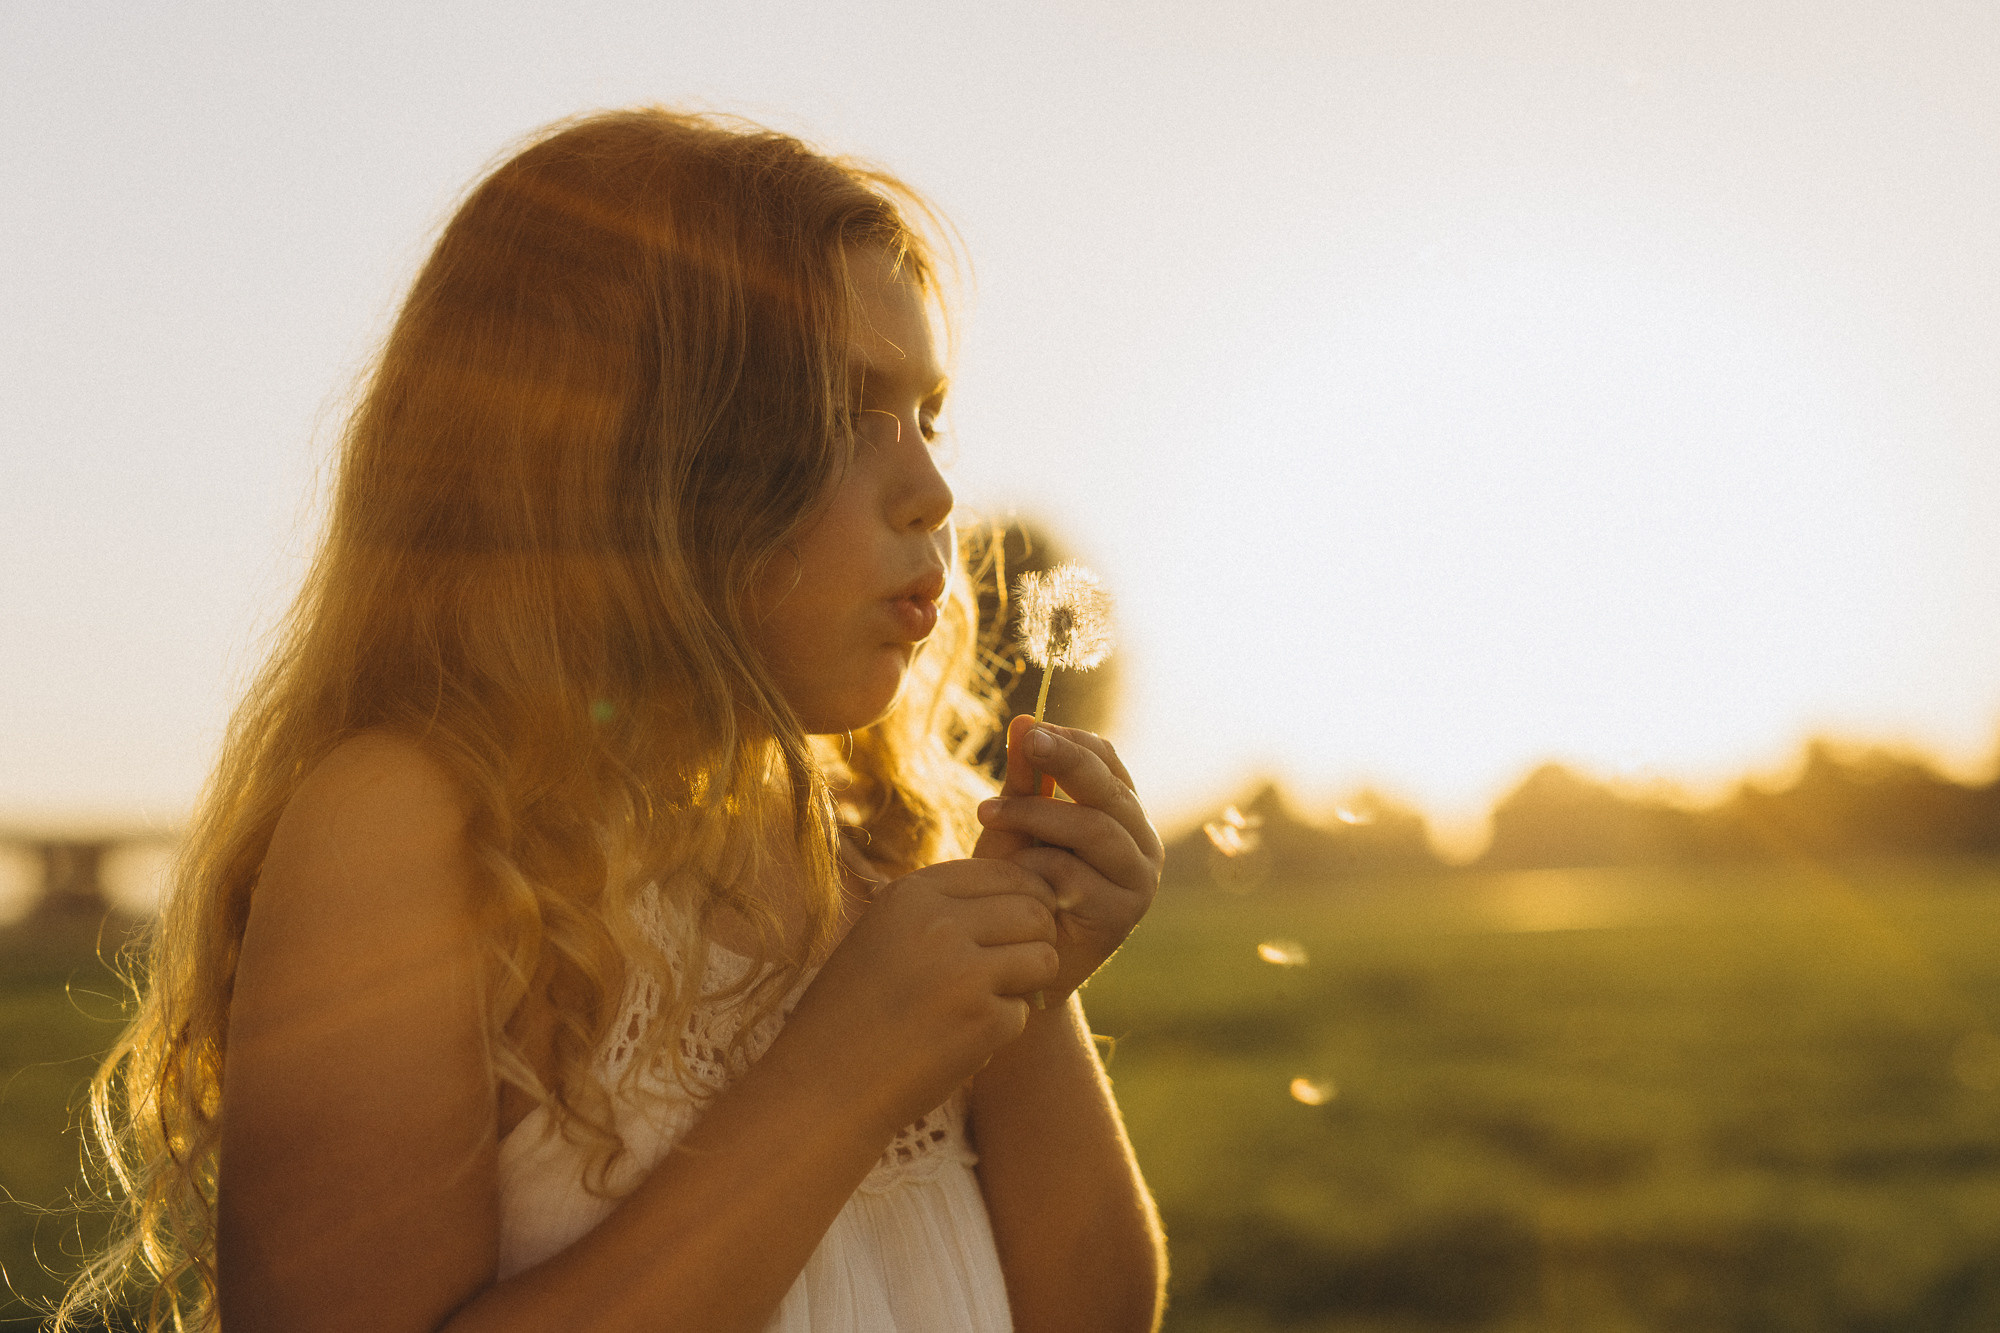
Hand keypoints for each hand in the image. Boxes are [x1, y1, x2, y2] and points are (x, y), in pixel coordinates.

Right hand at [781, 856, 1061, 1138]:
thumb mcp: (884, 935)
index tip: (1016, 928)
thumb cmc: (853, 1011)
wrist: (821, 1087)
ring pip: (1044, 957)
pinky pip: (1024, 1012)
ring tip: (989, 1000)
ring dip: (1029, 982)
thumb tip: (1029, 894)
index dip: (1024, 899)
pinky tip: (960, 1040)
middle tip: (1011, 970)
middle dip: (1034, 940)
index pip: (1004, 873)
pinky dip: (1001, 1029)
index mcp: (912, 894)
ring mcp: (963, 971)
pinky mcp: (982, 1021)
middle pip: (1034, 910)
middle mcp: (939, 923)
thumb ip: (942, 910)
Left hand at [973, 714, 1162, 1000]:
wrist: (1010, 966)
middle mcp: (1142, 844)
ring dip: (1038, 814)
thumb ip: (1025, 780)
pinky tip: (1009, 876)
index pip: (1108, 761)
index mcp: (1122, 813)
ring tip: (986, 813)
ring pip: (1095, 829)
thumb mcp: (1016, 825)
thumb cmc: (1012, 888)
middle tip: (1028, 743)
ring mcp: (1139, 881)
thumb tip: (1025, 719)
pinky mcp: (1122, 915)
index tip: (1031, 730)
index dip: (1072, 741)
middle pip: (1109, 789)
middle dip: (1067, 761)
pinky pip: (1077, 875)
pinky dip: (1036, 868)